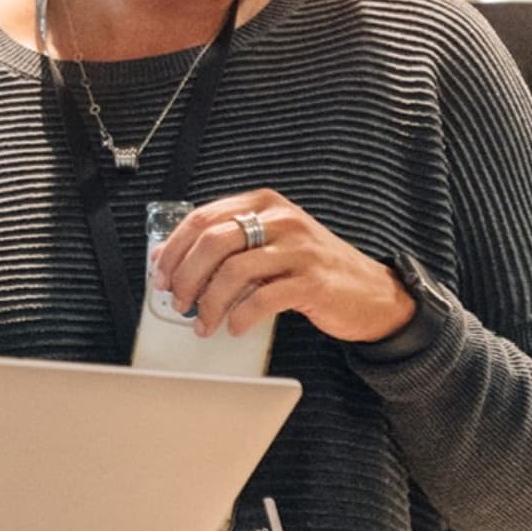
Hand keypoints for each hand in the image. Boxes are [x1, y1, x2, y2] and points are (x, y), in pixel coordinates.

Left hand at [152, 189, 416, 345]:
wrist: (371, 292)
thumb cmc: (312, 268)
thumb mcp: (271, 243)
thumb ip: (229, 245)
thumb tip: (170, 259)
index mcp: (264, 203)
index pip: (203, 217)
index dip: (174, 248)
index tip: (160, 274)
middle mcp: (281, 219)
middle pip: (213, 241)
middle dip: (186, 275)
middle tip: (179, 302)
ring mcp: (299, 248)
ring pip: (234, 270)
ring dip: (209, 302)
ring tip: (203, 323)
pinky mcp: (313, 281)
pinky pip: (263, 298)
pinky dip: (240, 316)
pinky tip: (234, 327)